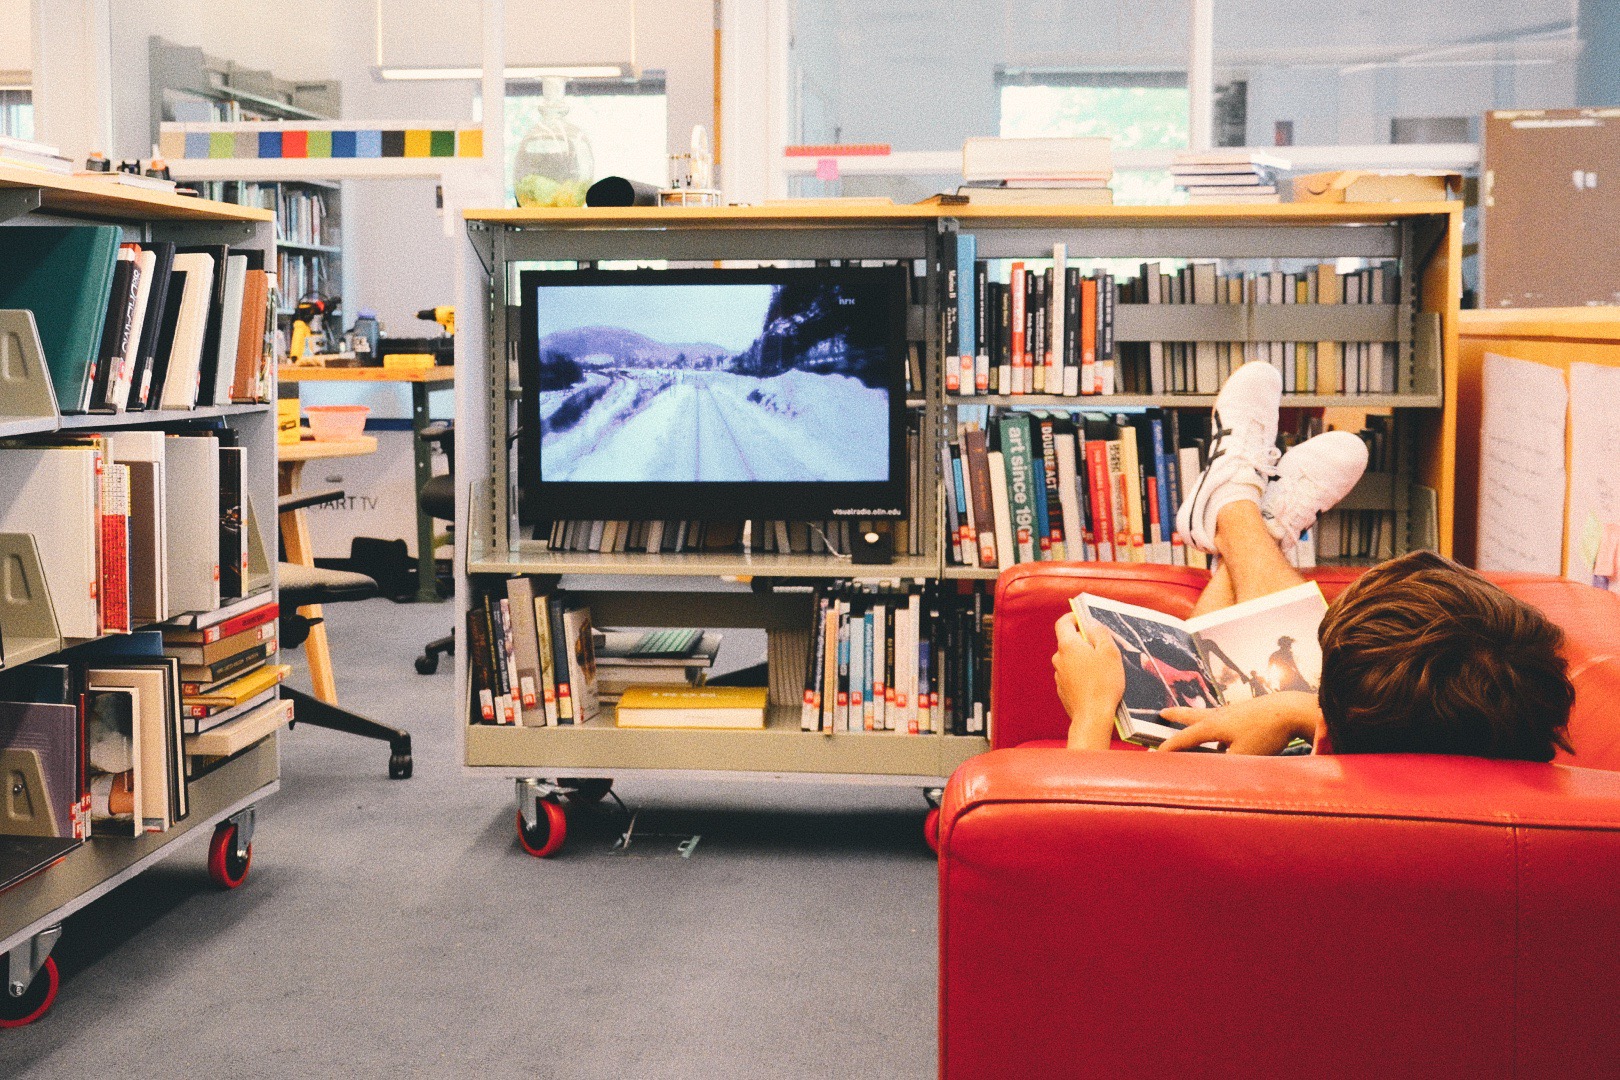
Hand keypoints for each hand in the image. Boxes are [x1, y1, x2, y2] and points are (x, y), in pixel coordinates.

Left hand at [1053, 611, 1125, 750]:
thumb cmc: (1104, 683)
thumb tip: (1090, 623)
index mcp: (1068, 646)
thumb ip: (1099, 633)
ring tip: (1103, 668)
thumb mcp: (1109, 652)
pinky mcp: (1063, 690)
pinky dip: (1082, 674)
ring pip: (1071, 660)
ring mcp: (1059, 675)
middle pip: (1069, 642)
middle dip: (1084, 641)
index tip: (1085, 618)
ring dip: (1084, 659)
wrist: (1093, 717)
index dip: (1073, 617)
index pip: (1063, 623)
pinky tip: (1097, 683)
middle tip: (1103, 646)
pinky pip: (1072, 675)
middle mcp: (1059, 659)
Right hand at [1156, 691, 1321, 754]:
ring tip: (1190, 722)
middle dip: (1176, 716)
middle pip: (1191, 715)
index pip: (1184, 737)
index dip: (1169, 747)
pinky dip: (1217, 725)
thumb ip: (1223, 765)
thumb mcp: (1242, 756)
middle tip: (1163, 713)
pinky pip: (1224, 719)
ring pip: (1207, 715)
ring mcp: (1233, 711)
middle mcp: (1219, 715)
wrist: (1291, 710)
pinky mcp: (1246, 711)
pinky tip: (1227, 737)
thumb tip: (1211, 773)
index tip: (1155, 753)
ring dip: (1195, 718)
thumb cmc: (1266, 733)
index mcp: (1213, 725)